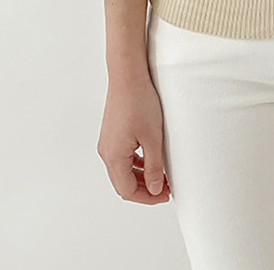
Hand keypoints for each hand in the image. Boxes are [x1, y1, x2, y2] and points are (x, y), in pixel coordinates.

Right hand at [97, 75, 170, 204]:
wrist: (128, 76)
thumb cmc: (140, 103)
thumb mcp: (153, 137)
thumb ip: (154, 166)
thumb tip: (156, 188)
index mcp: (113, 157)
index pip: (127, 191)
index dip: (148, 197)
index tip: (166, 195)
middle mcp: (106, 152)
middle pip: (123, 183)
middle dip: (145, 189)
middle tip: (166, 189)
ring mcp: (108, 142)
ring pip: (123, 171)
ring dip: (141, 177)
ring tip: (162, 176)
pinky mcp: (112, 133)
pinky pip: (123, 157)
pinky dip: (136, 164)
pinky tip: (151, 160)